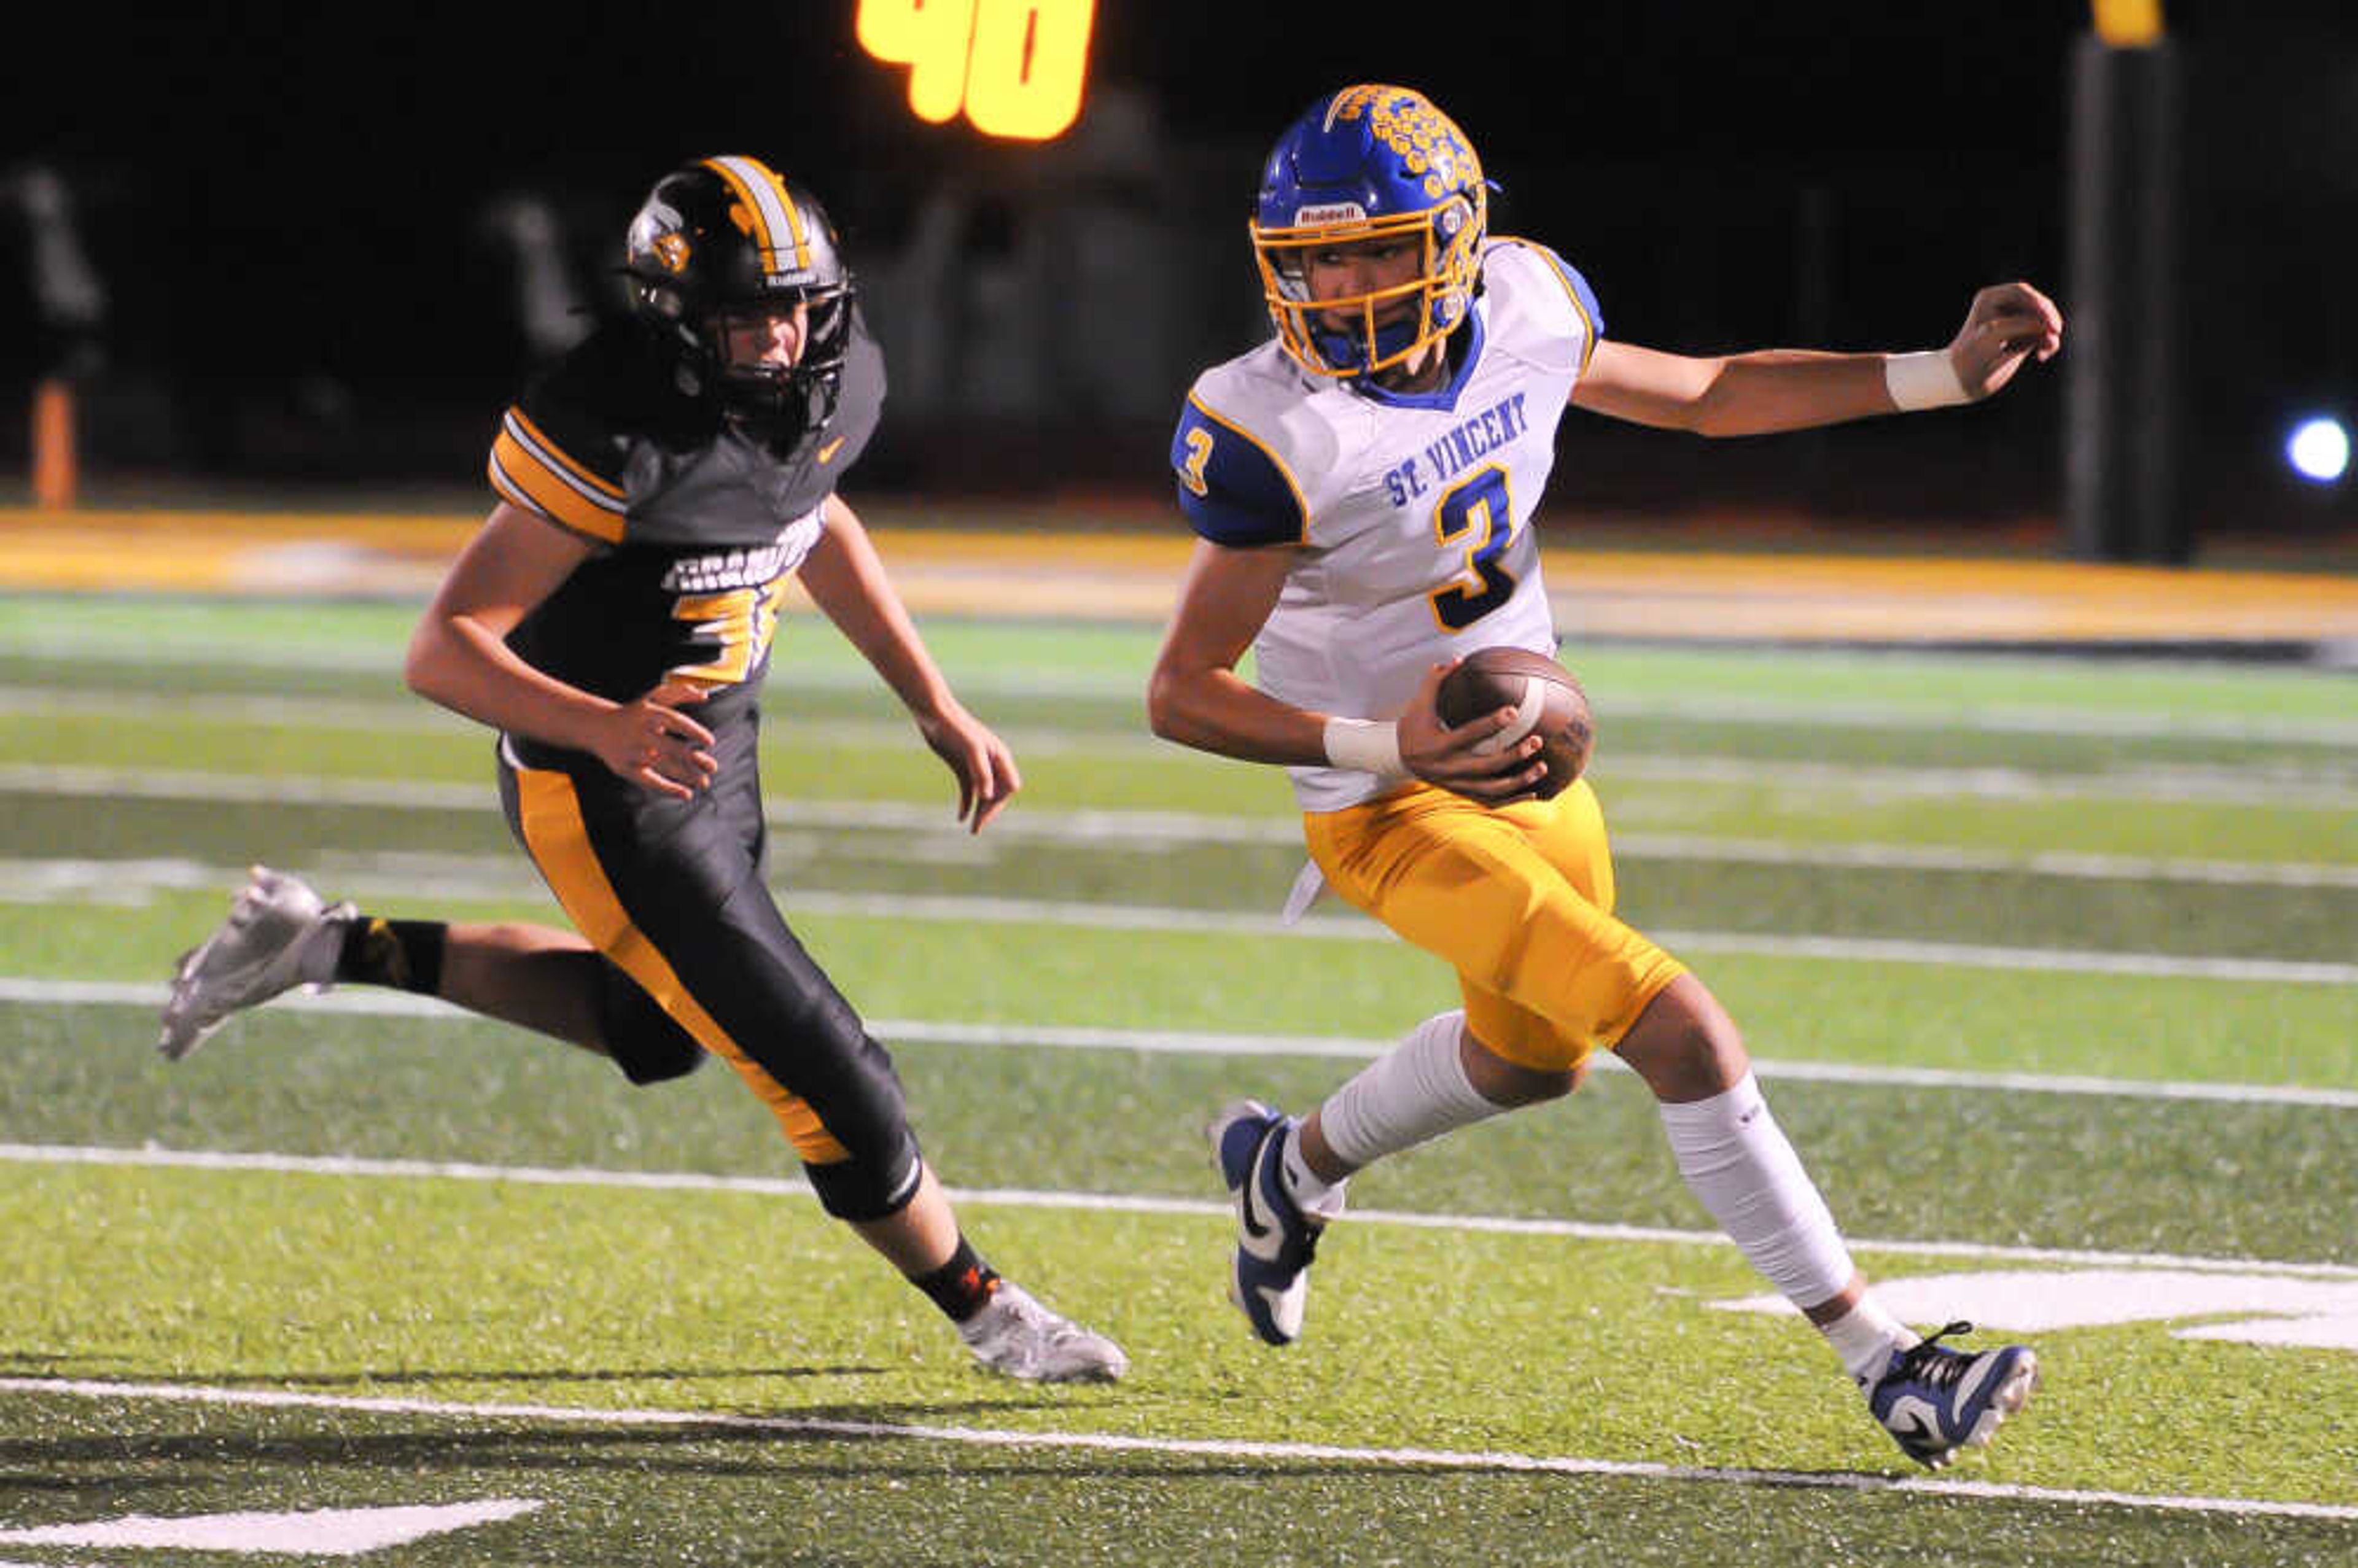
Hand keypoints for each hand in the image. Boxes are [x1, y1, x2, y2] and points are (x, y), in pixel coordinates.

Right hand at [589, 679, 716, 798]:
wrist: (597, 726)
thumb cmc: (635, 713)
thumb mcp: (653, 697)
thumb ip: (679, 692)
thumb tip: (705, 695)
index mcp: (649, 713)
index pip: (674, 721)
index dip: (693, 731)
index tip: (710, 742)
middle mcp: (640, 732)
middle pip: (670, 748)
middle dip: (693, 759)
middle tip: (713, 767)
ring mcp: (632, 752)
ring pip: (663, 766)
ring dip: (686, 775)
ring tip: (704, 782)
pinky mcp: (626, 768)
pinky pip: (649, 781)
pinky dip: (668, 789)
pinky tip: (686, 794)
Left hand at [915, 698, 1021, 832]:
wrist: (934, 713)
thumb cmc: (954, 727)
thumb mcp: (969, 748)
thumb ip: (981, 771)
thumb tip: (988, 796)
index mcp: (999, 756)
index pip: (1009, 786)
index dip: (999, 802)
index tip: (983, 813)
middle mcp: (991, 762)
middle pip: (998, 793)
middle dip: (989, 811)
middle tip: (976, 828)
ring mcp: (976, 765)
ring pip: (983, 794)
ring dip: (979, 811)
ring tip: (972, 829)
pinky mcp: (962, 766)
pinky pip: (969, 790)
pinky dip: (966, 804)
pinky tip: (960, 817)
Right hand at [1394, 660, 1548, 803]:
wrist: (1398, 757)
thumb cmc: (1413, 724)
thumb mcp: (1418, 702)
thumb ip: (1436, 681)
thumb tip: (1458, 659)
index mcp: (1438, 746)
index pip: (1469, 734)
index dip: (1492, 723)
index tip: (1514, 711)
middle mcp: (1448, 770)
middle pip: (1486, 766)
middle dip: (1513, 755)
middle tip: (1536, 741)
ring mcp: (1456, 785)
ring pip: (1492, 789)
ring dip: (1519, 781)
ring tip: (1542, 767)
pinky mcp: (1462, 794)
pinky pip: (1491, 801)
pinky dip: (1512, 799)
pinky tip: (1534, 792)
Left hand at [1947, 281, 2063, 399]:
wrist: (1958, 381)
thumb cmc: (1968, 358)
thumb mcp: (1993, 337)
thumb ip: (2021, 327)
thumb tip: (2049, 330)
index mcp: (1990, 299)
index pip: (2023, 294)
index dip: (2039, 306)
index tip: (2050, 324)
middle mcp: (2002, 306)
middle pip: (2037, 305)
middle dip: (2048, 319)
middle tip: (2055, 333)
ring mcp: (2013, 320)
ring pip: (2042, 320)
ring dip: (2048, 334)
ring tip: (2046, 351)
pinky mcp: (2020, 336)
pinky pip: (2041, 334)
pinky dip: (2046, 342)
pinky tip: (2043, 356)